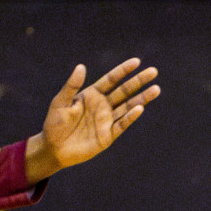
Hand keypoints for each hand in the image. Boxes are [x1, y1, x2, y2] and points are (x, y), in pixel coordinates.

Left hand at [25, 59, 159, 181]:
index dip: (123, 70)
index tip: (137, 62)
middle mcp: (103, 105)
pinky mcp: (108, 135)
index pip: (111, 79)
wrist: (54, 148)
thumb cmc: (54, 123)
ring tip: (156, 89)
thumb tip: (81, 66)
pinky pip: (122, 124)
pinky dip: (130, 117)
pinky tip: (139, 109)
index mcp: (92, 94)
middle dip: (139, 81)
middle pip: (124, 91)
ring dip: (142, 98)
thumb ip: (71, 86)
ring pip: (128, 106)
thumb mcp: (60, 102)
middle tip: (153, 72)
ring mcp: (107, 120)